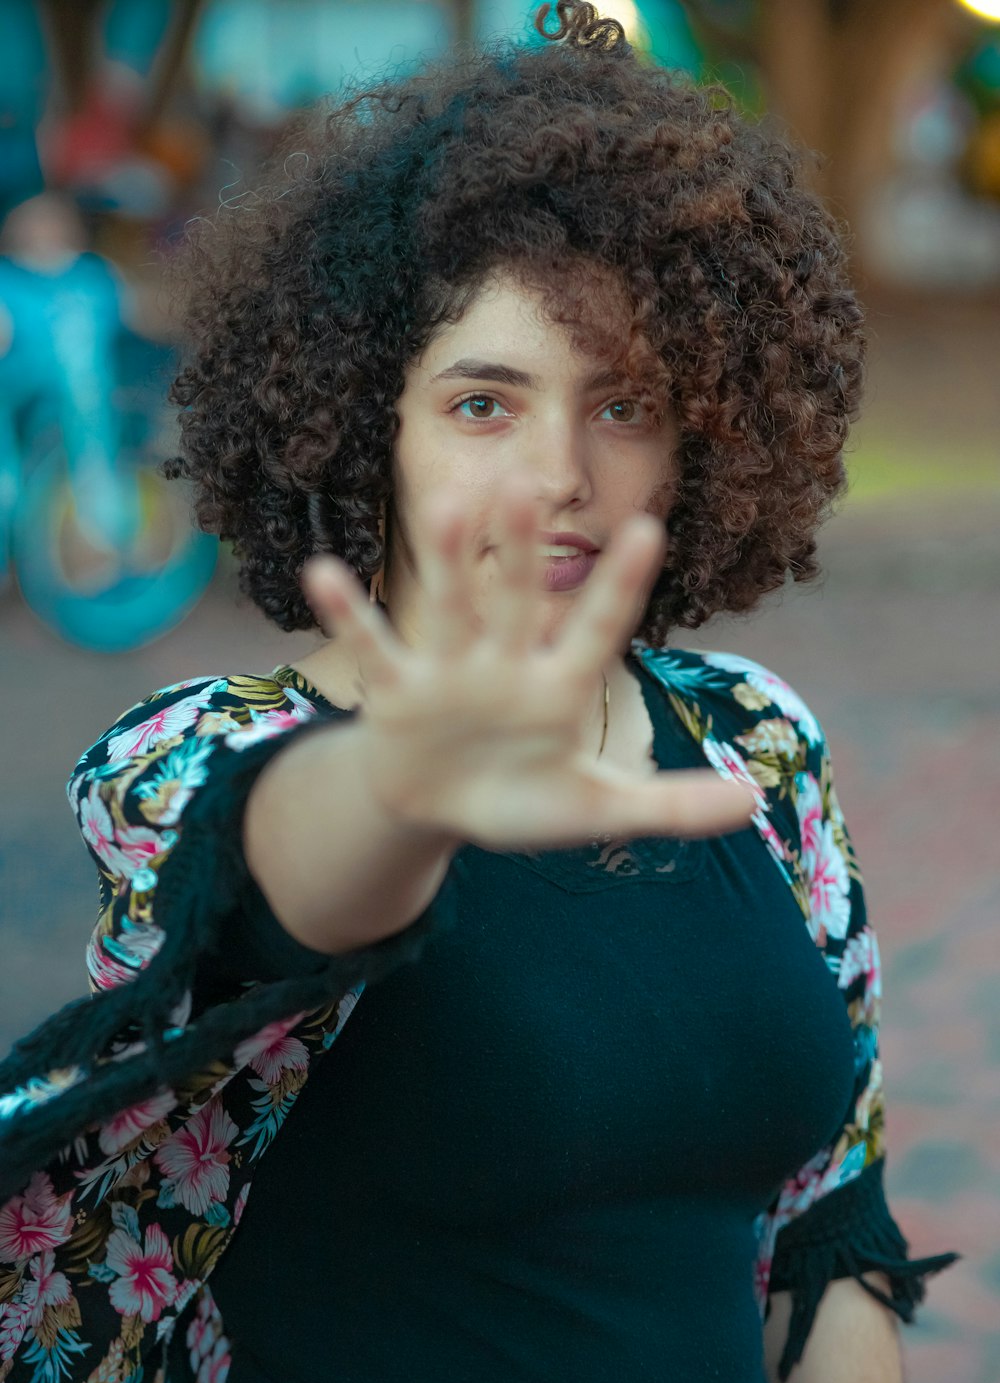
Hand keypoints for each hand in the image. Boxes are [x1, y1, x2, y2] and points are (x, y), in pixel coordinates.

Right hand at [301, 496, 755, 850]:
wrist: (441, 806)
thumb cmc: (523, 798)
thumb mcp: (597, 809)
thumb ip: (670, 805)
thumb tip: (755, 801)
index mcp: (560, 685)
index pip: (597, 629)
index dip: (620, 587)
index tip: (648, 529)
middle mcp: (506, 663)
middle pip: (517, 599)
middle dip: (520, 551)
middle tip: (527, 486)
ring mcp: (449, 671)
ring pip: (448, 607)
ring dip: (444, 561)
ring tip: (442, 504)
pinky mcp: (396, 690)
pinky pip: (372, 648)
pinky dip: (349, 614)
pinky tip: (325, 571)